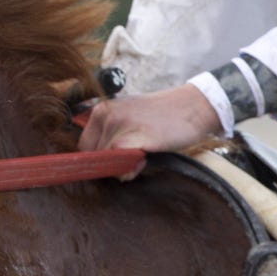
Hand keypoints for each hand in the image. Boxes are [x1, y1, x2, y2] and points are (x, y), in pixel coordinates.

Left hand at [77, 84, 222, 178]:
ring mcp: (120, 124)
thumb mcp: (128, 116)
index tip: (110, 163)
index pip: (83, 145)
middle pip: (91, 154)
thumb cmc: (161, 115)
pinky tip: (143, 160)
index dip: (95, 159)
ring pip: (105, 159)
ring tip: (142, 155)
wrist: (193, 106)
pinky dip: (128, 168)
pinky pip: (119, 159)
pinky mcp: (136, 136)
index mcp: (101, 110)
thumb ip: (110, 134)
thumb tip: (96, 162)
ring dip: (121, 166)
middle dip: (108, 163)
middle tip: (132, 157)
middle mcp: (106, 115)